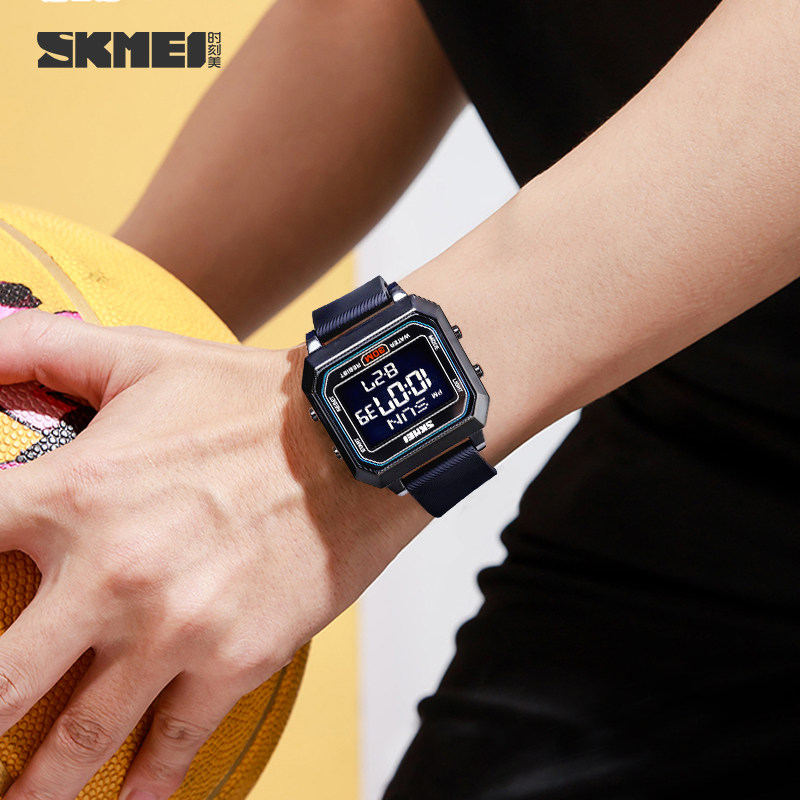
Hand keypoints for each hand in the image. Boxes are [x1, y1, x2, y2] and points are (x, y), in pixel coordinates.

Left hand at [0, 310, 426, 799]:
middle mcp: (110, 573)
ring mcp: (173, 628)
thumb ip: (39, 347)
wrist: (355, 443)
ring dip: (39, 784)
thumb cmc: (251, 404)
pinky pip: (173, 744)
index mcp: (72, 493)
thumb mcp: (141, 358)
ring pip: (76, 739)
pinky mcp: (233, 661)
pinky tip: (129, 797)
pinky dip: (145, 784)